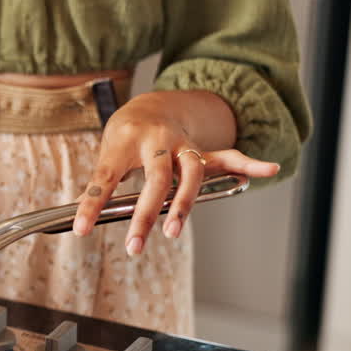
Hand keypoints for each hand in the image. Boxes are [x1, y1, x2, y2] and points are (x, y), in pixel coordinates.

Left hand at [72, 90, 279, 253]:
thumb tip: (82, 221)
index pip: (105, 177)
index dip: (91, 205)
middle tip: (135, 245)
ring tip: (174, 231)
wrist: (148, 105)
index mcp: (123, 141)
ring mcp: (182, 145)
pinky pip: (227, 157)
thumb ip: (103, 187)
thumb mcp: (106, 155)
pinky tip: (269, 169)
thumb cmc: (123, 138)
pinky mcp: (201, 152)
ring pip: (190, 172)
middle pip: (154, 178)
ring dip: (184, 203)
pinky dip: (250, 164)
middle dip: (145, 214)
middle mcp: (156, 141)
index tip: (80, 229)